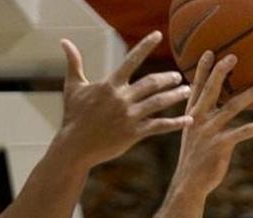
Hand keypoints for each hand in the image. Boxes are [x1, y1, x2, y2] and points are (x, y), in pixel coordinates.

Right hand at [57, 31, 192, 167]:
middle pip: (152, 82)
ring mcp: (129, 116)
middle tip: (178, 76)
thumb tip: (63, 41)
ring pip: (159, 102)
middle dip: (168, 78)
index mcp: (110, 85)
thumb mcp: (72, 87)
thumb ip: (73, 63)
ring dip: (176, 95)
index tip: (158, 35)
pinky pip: (159, 126)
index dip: (145, 46)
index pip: (131, 60)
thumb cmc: (73, 116)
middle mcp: (122, 99)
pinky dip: (176, 123)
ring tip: (186, 91)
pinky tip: (189, 120)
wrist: (74, 147)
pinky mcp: (134, 134)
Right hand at [170, 52, 252, 199]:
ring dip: (251, 94)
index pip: (196, 87)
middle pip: (211, 90)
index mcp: (192, 115)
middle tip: (234, 55)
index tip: (209, 51)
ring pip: (232, 107)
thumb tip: (211, 106)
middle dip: (222, 71)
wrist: (189, 184)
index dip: (201, 69)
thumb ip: (201, 118)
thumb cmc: (194, 159)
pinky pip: (244, 132)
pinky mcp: (220, 145)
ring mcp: (209, 132)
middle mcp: (198, 120)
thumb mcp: (193, 134)